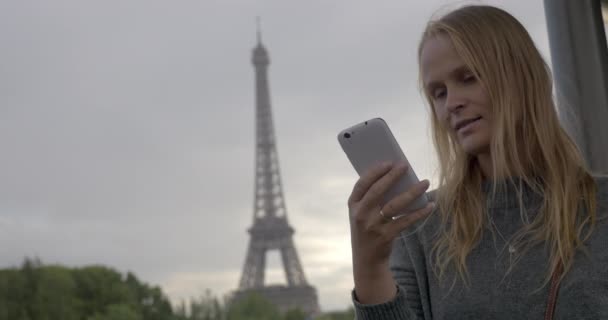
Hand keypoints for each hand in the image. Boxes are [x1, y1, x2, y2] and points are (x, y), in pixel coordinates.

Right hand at [348, 161, 434, 302]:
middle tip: (405, 165)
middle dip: (392, 176)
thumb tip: (396, 176)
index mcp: (353, 205)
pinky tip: (430, 205)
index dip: (375, 171)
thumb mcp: (362, 213)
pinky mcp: (386, 236)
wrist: (366, 260)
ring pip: (395, 205)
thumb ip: (372, 197)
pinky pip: (406, 221)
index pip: (363, 184)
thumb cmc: (367, 229)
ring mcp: (373, 226)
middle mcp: (361, 214)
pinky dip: (419, 212)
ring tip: (425, 183)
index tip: (389, 162)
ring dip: (412, 192)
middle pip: (378, 191)